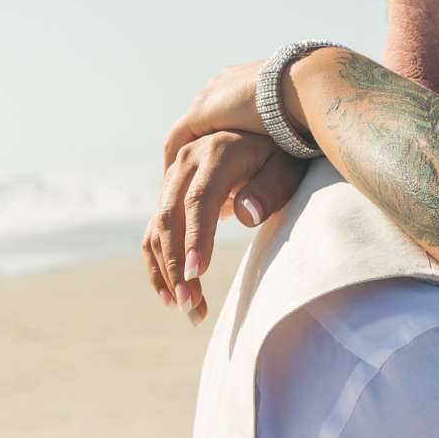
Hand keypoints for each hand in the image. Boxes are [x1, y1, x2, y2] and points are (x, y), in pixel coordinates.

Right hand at [142, 65, 310, 323]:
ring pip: (157, 229)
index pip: (199, 200)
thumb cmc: (281, 152)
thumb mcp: (286, 166)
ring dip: (167, 272)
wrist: (262, 127)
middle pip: (170, 219)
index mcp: (215, 154)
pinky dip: (156, 264)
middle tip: (192, 306)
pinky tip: (168, 296)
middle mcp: (186, 162)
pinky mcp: (169, 194)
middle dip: (177, 266)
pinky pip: (153, 232)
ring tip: (189, 310)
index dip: (196, 237)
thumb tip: (243, 216)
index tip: (198, 274)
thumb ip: (267, 189)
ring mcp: (172, 177)